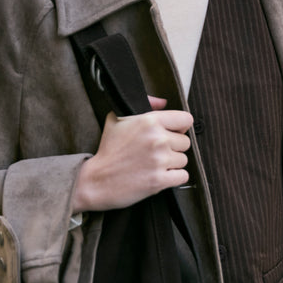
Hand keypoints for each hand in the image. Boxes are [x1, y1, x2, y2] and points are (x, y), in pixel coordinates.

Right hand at [72, 96, 192, 211]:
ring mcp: (159, 160)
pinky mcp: (159, 180)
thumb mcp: (117, 118)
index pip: (186, 119)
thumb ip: (144, 104)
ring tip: (154, 164)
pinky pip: (182, 176)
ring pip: (183, 160)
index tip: (172, 133)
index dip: (180, 127)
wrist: (96, 180)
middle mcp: (157, 139)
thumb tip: (163, 102)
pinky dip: (173, 178)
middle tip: (156, 152)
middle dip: (173, 147)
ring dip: (172, 164)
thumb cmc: (108, 150)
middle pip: (185, 142)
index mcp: (149, 121)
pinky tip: (159, 175)